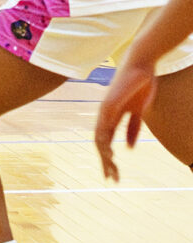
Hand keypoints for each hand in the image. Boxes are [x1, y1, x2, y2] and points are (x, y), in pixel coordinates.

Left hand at [94, 61, 156, 181]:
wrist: (141, 64)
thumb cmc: (141, 85)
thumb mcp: (139, 112)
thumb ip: (133, 128)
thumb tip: (128, 148)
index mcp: (112, 117)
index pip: (106, 141)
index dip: (108, 158)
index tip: (114, 174)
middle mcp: (105, 114)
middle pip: (101, 143)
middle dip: (106, 162)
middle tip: (111, 179)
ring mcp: (106, 109)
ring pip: (101, 136)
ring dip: (105, 154)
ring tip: (111, 168)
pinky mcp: (110, 103)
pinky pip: (105, 123)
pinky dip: (106, 138)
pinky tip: (108, 150)